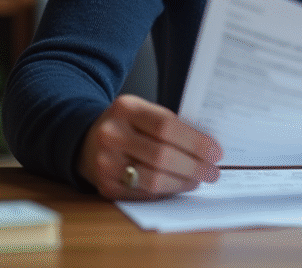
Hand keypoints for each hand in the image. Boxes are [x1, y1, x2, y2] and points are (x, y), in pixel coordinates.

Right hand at [77, 94, 222, 199]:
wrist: (86, 140)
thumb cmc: (127, 126)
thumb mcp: (143, 112)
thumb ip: (170, 125)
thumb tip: (208, 147)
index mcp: (125, 108)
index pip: (166, 125)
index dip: (195, 142)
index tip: (216, 152)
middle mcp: (112, 134)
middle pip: (162, 155)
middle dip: (194, 166)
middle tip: (213, 171)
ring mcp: (105, 162)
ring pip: (153, 179)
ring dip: (183, 182)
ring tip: (198, 180)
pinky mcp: (105, 186)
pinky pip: (143, 194)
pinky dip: (166, 192)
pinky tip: (177, 186)